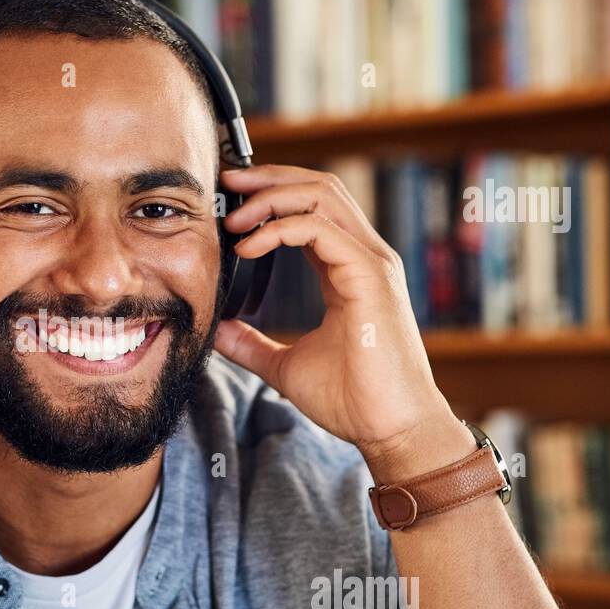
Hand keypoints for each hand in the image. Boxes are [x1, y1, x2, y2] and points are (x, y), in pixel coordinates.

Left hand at [212, 164, 470, 481]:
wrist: (391, 430)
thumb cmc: (353, 400)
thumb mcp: (285, 365)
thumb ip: (252, 343)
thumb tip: (218, 329)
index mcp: (347, 269)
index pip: (311, 208)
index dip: (270, 194)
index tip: (229, 199)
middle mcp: (363, 257)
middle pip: (318, 187)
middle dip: (268, 178)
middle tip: (225, 184)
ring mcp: (371, 263)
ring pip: (321, 196)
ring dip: (270, 197)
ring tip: (233, 217)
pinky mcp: (371, 277)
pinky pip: (321, 230)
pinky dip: (280, 229)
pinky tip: (249, 248)